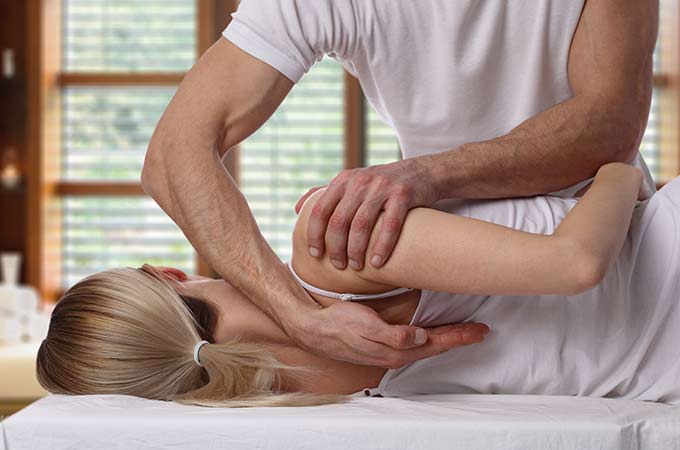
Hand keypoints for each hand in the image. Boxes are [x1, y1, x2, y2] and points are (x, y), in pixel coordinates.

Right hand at [286, 300, 488, 367]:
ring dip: (446, 338)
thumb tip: (420, 337)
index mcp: (396, 351)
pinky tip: (431, 334)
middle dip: (459, 338)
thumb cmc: (339, 324)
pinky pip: (414, 344)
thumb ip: (394, 334)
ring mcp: (389, 351)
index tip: (479, 330)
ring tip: (463, 332)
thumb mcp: (366, 326)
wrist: (314, 329)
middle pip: (435, 346)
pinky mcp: (383, 344)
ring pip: (426, 346)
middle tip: (481, 330)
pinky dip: (429, 338)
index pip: (436, 343)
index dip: (459, 336)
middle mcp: (396, 354)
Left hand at [295, 157, 438, 270]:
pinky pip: (390, 225)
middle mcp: (359, 181)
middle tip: (338, 265)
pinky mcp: (403, 194)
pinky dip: (382, 246)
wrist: (421, 172)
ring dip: (356, 250)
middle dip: (336, 247)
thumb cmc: (381, 184)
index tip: (315, 254)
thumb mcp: (351, 181)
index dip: (314, 234)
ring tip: (356, 266)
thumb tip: (297, 209)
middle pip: (339, 220)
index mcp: (343, 180)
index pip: (320, 210)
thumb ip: (324, 193)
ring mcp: (382, 187)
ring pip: (361, 225)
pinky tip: (377, 262)